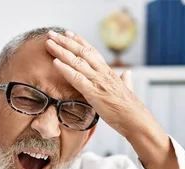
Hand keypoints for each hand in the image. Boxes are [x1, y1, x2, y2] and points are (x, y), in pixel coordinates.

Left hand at [45, 30, 162, 139]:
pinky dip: (65, 69)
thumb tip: (128, 74)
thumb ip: (125, 80)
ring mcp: (98, 81)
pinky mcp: (93, 93)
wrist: (135, 119)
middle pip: (81, 52)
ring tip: (49, 43)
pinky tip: (55, 62)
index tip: (68, 33)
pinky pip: (76, 78)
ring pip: (77, 62)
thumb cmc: (130, 108)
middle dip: (65, 41)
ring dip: (61, 51)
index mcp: (108, 72)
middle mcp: (102, 72)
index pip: (92, 51)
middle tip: (51, 33)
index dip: (79, 41)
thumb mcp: (127, 89)